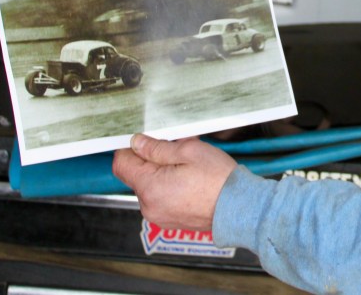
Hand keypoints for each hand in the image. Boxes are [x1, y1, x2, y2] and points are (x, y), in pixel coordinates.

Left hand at [113, 134, 237, 230]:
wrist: (239, 207)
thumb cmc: (218, 179)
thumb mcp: (188, 151)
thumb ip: (157, 147)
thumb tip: (136, 143)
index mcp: (150, 187)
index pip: (121, 163)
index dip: (130, 148)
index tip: (144, 141)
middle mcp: (149, 205)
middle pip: (136, 175)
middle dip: (152, 160)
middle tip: (178, 152)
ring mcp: (158, 215)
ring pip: (149, 186)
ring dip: (162, 174)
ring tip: (188, 169)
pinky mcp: (168, 220)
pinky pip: (160, 198)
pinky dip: (170, 187)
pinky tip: (190, 182)